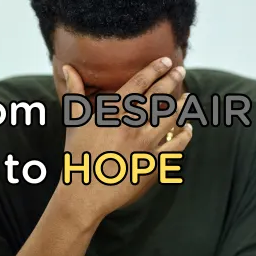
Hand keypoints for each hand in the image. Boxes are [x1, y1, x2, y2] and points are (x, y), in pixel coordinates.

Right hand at [57, 57, 191, 224]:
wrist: (84, 194)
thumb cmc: (77, 156)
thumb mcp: (75, 122)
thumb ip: (75, 92)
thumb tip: (68, 68)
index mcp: (113, 114)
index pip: (139, 84)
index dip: (154, 69)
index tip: (165, 60)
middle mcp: (132, 126)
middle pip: (159, 97)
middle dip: (172, 80)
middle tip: (180, 69)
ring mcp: (145, 146)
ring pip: (170, 119)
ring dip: (181, 105)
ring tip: (187, 96)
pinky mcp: (153, 164)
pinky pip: (175, 146)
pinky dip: (184, 136)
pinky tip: (187, 128)